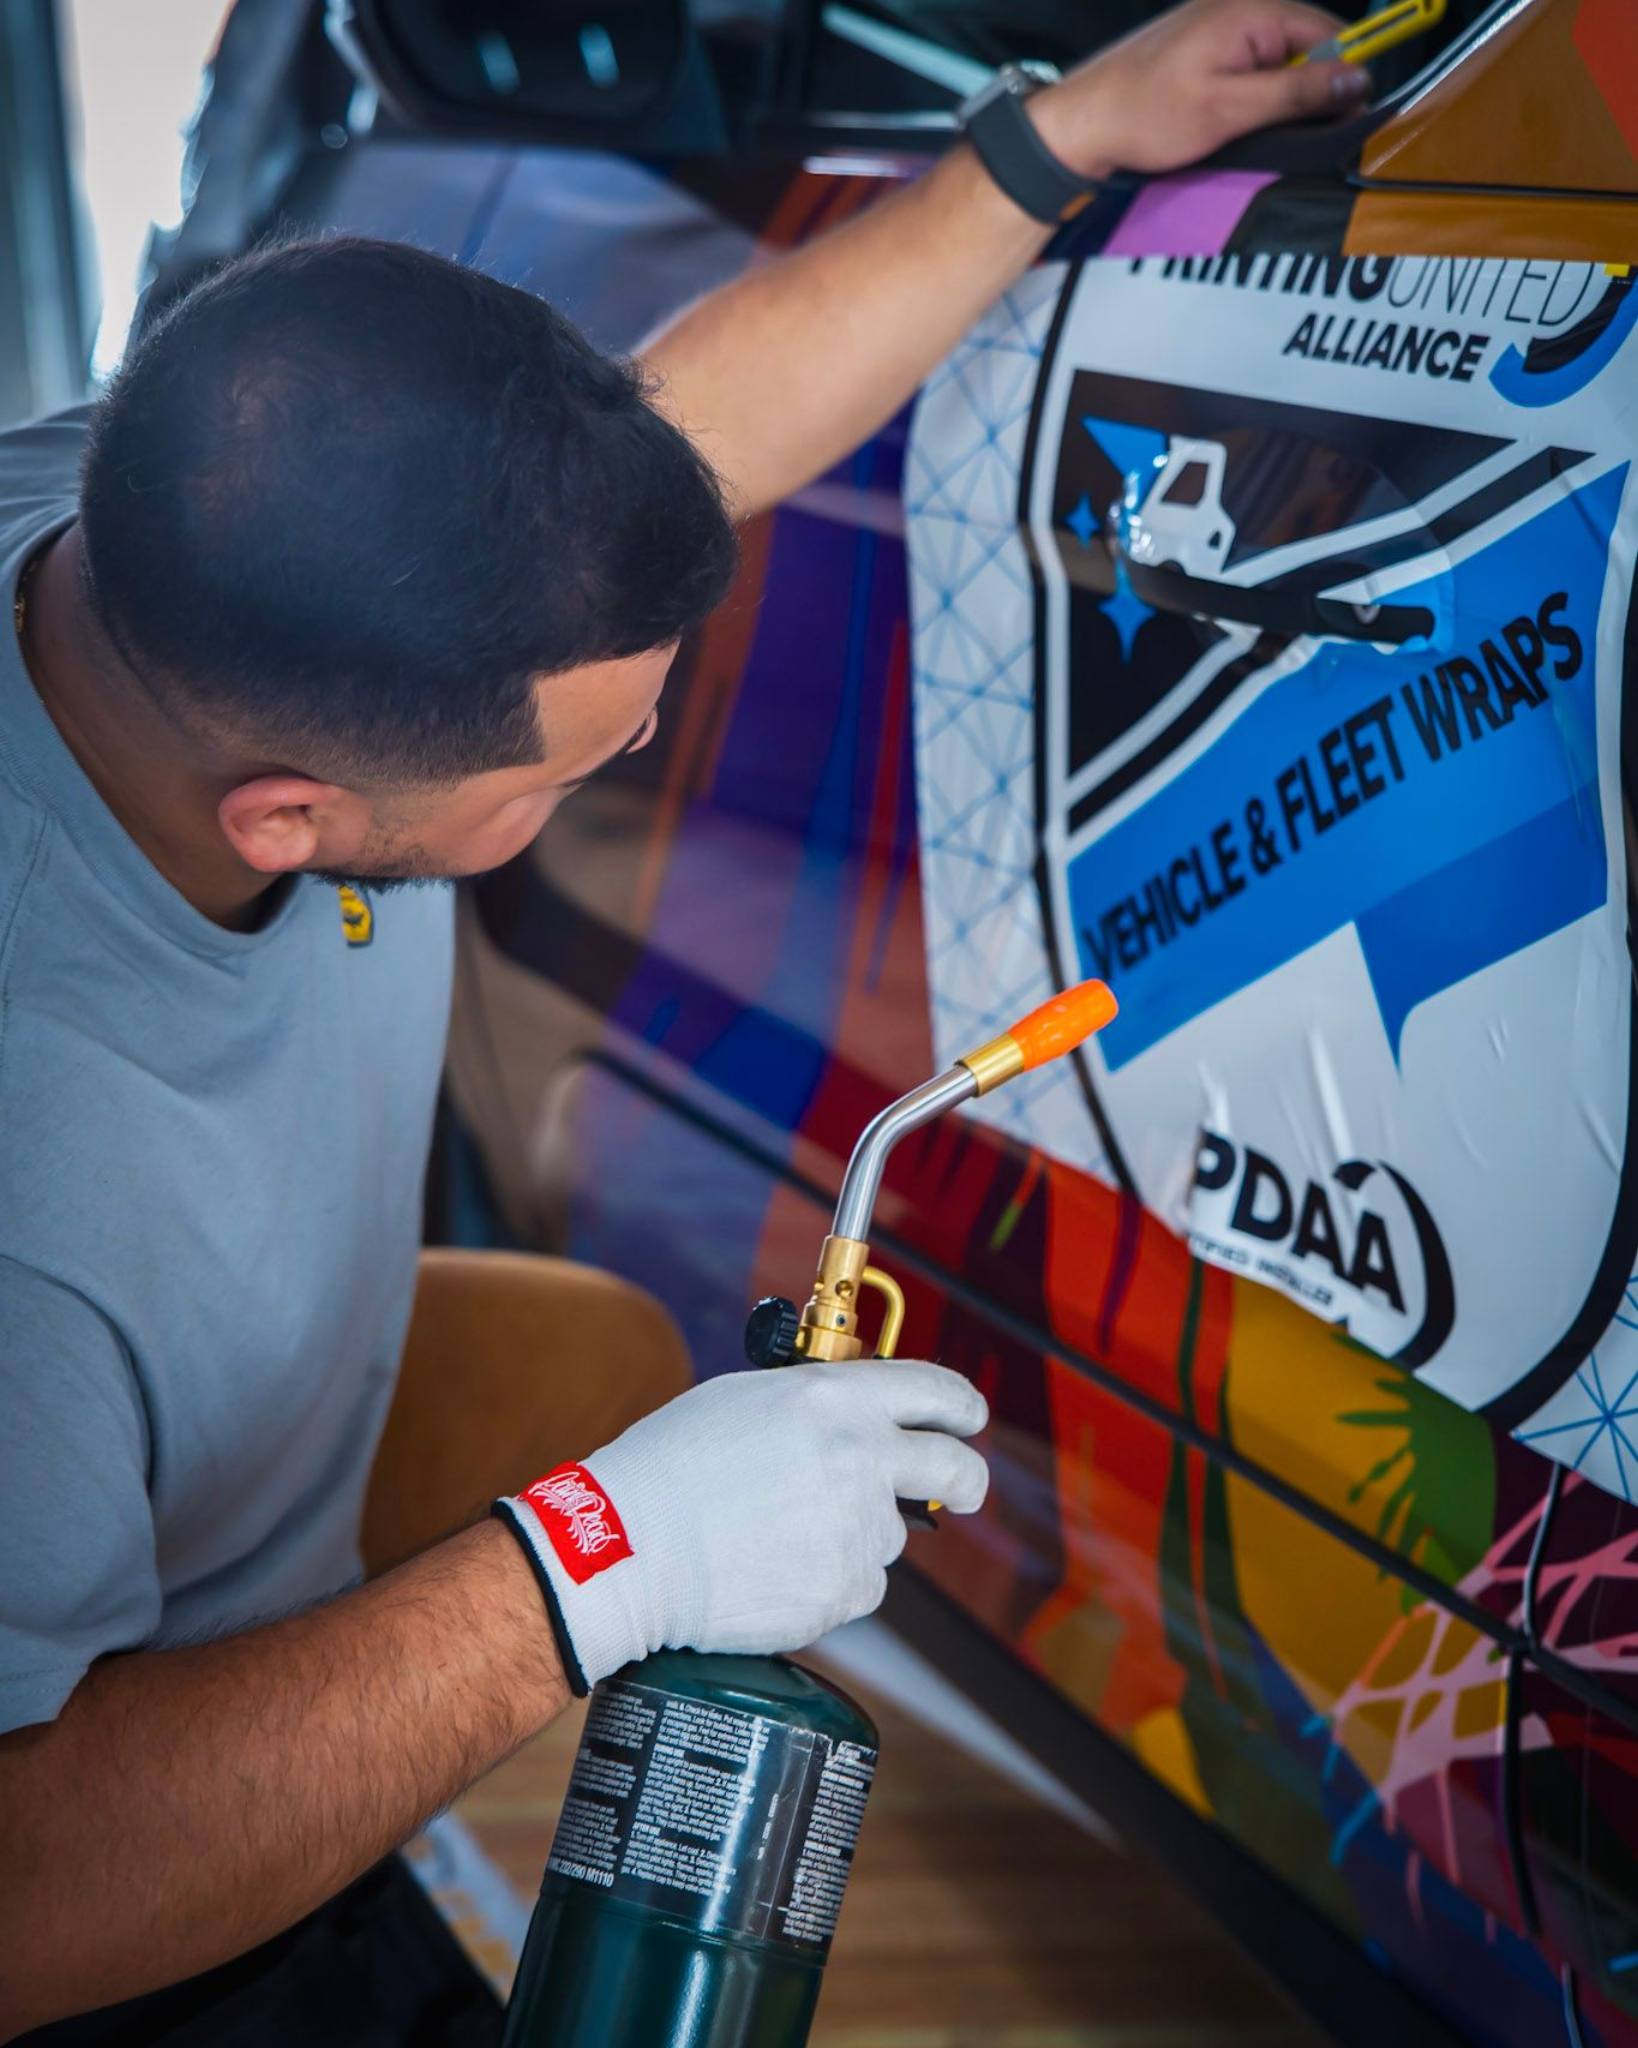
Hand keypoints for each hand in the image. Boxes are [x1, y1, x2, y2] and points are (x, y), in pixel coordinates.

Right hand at [495, 1361, 988, 1689]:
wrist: (631, 1546)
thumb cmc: (672, 1465)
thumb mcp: (747, 1397)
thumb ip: (819, 1403)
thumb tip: (857, 1415)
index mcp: (840, 1402)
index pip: (935, 1392)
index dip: (961, 1405)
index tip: (969, 1417)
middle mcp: (863, 1463)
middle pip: (956, 1471)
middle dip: (966, 1479)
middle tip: (960, 1485)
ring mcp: (858, 1533)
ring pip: (888, 1536)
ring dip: (855, 1533)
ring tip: (780, 1530)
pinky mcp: (843, 1593)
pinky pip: (857, 1584)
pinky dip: (828, 1578)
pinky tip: (774, 1564)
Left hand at [1029, 0, 1369, 182]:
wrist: (1081, 124)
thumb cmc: (1143, 114)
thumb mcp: (1230, 109)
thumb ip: (1296, 93)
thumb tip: (1354, 81)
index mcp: (1251, 12)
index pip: (1328, 34)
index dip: (1343, 78)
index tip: (1348, 117)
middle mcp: (1238, 10)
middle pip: (1304, 50)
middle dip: (1307, 94)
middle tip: (1295, 137)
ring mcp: (1219, 29)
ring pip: (1276, 66)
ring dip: (1276, 103)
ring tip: (1249, 132)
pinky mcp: (1204, 53)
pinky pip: (1248, 73)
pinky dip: (1251, 101)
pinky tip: (1233, 125)